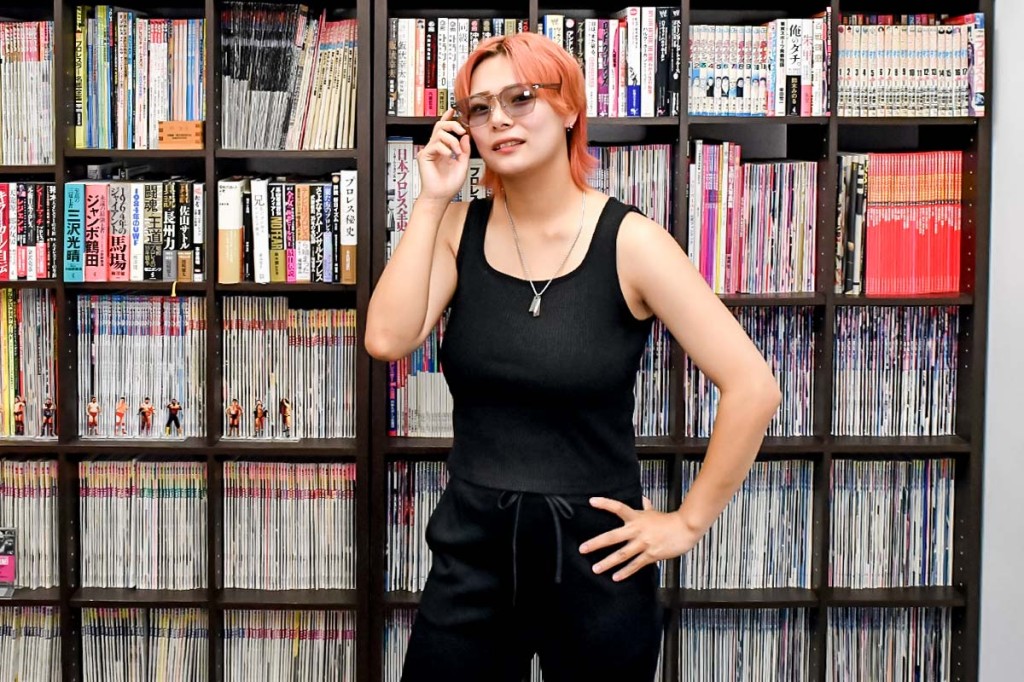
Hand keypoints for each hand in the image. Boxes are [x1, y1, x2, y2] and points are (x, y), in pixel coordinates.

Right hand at [416, 108, 471, 202]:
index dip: (447, 118)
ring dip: (452, 141)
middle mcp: (435, 148)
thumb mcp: (463, 164)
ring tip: (457, 152)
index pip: (444, 129)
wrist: (441, 196)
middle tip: (461, 131)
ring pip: (439, 133)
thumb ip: (464, 150)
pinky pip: (435, 144)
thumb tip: (465, 136)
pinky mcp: (424, 155)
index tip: (453, 110)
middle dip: (452, 124)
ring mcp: (429, 151)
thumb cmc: (450, 184)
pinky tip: (449, 157)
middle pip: (440, 125)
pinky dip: (446, 150)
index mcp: (443, 149)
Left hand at [580, 496, 701, 581]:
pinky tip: (615, 577)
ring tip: (595, 569)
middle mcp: (637, 530)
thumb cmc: (669, 520)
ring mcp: (643, 543)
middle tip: (582, 549)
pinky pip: (635, 565)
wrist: (685, 529)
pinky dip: (625, 572)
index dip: (605, 504)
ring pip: (621, 555)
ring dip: (607, 563)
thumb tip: (642, 498)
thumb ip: (646, 506)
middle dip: (596, 543)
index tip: (591, 501)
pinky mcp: (651, 555)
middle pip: (612, 537)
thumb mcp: (654, 512)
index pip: (618, 508)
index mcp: (636, 517)